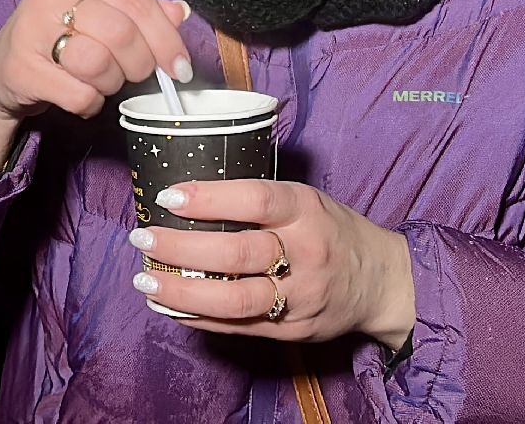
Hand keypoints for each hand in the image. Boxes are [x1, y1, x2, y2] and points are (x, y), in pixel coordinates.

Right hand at [0, 0, 192, 172]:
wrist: (1, 70)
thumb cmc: (59, 37)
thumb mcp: (101, 13)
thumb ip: (140, 10)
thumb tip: (180, 12)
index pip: (137, 2)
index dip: (166, 39)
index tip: (180, 67)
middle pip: (121, 33)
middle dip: (140, 64)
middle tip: (135, 75)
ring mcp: (30, 28)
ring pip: (99, 63)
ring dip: (111, 83)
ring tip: (101, 81)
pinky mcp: (20, 68)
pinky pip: (78, 94)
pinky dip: (89, 103)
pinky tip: (81, 97)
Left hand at [127, 179, 415, 349]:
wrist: (380, 280)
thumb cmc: (332, 231)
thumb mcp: (308, 200)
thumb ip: (261, 201)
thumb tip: (191, 195)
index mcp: (307, 210)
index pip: (255, 200)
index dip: (210, 198)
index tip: (169, 196)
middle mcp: (305, 252)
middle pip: (238, 252)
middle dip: (183, 246)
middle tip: (143, 237)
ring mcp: (299, 296)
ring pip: (235, 299)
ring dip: (184, 290)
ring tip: (147, 280)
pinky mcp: (292, 329)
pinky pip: (239, 327)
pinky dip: (199, 317)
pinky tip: (170, 306)